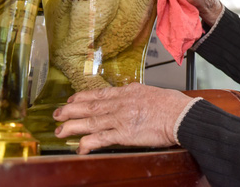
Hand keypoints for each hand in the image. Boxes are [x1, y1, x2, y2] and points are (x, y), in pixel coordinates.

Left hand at [52, 82, 193, 153]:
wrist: (181, 115)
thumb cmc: (173, 105)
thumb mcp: (152, 92)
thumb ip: (138, 94)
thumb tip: (133, 95)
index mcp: (129, 92)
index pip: (100, 93)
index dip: (83, 97)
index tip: (72, 99)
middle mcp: (121, 103)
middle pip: (90, 106)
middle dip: (71, 110)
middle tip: (57, 113)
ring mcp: (121, 118)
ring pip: (90, 121)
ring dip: (72, 126)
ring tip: (60, 130)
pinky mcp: (124, 134)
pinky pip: (101, 139)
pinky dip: (88, 143)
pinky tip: (79, 147)